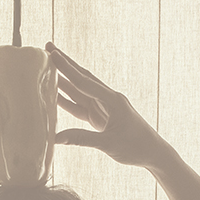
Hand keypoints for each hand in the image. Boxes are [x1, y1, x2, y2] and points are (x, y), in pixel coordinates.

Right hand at [45, 42, 167, 167]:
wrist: (152, 152)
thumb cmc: (135, 147)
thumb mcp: (108, 143)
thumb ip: (81, 138)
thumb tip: (56, 138)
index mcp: (112, 101)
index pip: (84, 82)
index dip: (67, 69)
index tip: (52, 54)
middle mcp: (107, 99)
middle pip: (81, 78)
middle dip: (64, 63)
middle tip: (47, 46)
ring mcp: (103, 107)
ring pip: (79, 90)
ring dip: (64, 78)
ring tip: (47, 66)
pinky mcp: (101, 117)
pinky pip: (81, 105)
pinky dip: (67, 99)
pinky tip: (54, 93)